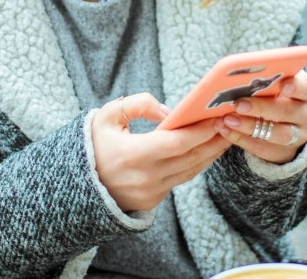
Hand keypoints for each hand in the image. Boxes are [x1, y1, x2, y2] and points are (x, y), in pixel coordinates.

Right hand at [91, 92, 229, 211]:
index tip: (217, 117)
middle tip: (230, 122)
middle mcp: (145, 177)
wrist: (75, 183)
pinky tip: (206, 150)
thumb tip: (169, 111)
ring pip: (190, 171)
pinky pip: (180, 179)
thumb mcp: (108, 115)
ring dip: (210, 153)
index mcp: (133, 154)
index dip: (200, 131)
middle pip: (190, 158)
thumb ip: (139, 105)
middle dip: (213, 140)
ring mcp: (150, 192)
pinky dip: (196, 164)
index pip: (177, 143)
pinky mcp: (152, 201)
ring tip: (225, 135)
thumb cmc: (94, 144)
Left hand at [214, 70, 306, 163]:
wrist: (284, 121)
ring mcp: (298, 136)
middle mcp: (306, 115)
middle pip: (288, 111)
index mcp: (306, 92)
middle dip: (262, 108)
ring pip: (278, 134)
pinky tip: (225, 130)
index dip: (295, 86)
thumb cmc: (274, 93)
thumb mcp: (274, 83)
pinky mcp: (285, 153)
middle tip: (239, 104)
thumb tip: (240, 71)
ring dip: (250, 126)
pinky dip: (242, 139)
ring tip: (228, 119)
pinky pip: (264, 149)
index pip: (304, 88)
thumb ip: (264, 78)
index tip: (282, 85)